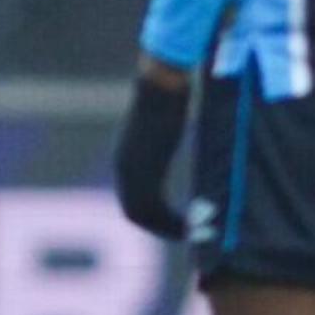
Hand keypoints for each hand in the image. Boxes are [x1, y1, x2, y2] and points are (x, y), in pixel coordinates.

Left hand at [113, 64, 191, 238]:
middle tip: (186, 234)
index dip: (154, 216)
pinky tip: (190, 227)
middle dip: (160, 227)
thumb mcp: (167, 121)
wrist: (164, 80)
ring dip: (166, 228)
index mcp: (127, 156)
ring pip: (142, 215)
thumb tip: (185, 141)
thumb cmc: (171, 92)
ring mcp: (129, 171)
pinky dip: (170, 223)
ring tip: (192, 234)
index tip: (176, 223)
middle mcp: (123, 167)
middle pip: (135, 211)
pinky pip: (152, 210)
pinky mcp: (142, 171)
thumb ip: (166, 138)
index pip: (133, 198)